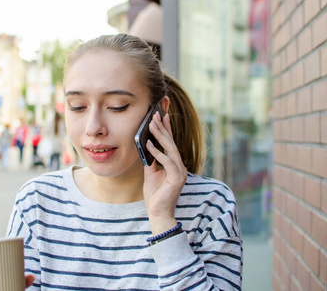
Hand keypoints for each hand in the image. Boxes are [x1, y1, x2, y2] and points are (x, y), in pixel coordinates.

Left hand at [143, 112, 187, 234]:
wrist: (158, 212)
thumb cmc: (154, 194)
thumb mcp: (150, 173)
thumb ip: (151, 160)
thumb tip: (146, 145)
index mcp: (174, 164)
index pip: (170, 143)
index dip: (166, 129)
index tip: (162, 115)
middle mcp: (180, 166)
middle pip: (171, 143)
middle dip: (163, 128)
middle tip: (155, 115)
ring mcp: (180, 172)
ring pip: (171, 149)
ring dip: (161, 136)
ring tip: (152, 124)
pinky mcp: (178, 178)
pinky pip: (168, 162)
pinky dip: (158, 153)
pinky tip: (150, 144)